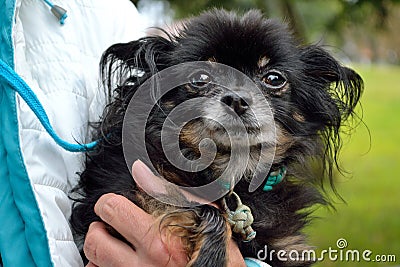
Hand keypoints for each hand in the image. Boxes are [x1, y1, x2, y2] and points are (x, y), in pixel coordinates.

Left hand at [83, 160, 245, 266]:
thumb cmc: (215, 250)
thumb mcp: (201, 214)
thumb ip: (168, 191)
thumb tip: (139, 171)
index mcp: (159, 239)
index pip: (113, 210)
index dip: (109, 202)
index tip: (115, 203)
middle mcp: (144, 264)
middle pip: (95, 240)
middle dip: (100, 226)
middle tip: (110, 222)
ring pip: (94, 262)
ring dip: (100, 247)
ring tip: (113, 240)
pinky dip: (104, 265)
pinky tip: (119, 259)